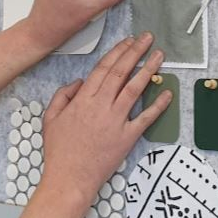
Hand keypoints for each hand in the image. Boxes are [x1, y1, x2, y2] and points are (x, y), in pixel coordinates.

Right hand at [37, 34, 169, 208]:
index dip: (117, 52)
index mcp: (83, 99)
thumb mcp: (50, 118)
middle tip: (147, 38)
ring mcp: (116, 121)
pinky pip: (145, 118)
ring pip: (135, 89)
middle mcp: (101, 106)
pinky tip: (167, 92)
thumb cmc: (59, 151)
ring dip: (148, 70)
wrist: (70, 178)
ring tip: (159, 55)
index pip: (103, 68)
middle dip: (135, 52)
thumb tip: (79, 81)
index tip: (127, 41)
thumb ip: (63, 95)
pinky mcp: (127, 137)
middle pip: (121, 72)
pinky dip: (157, 105)